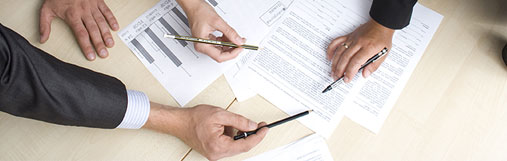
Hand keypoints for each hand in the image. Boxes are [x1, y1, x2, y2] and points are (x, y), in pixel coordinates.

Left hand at [39, 0, 118, 60]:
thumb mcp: (46, 10)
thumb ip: (44, 25)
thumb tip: (42, 39)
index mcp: (72, 15)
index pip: (81, 34)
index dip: (87, 46)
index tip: (91, 56)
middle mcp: (83, 11)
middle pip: (93, 30)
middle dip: (99, 43)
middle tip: (104, 54)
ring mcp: (92, 6)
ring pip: (101, 22)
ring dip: (106, 34)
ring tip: (110, 44)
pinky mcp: (98, 1)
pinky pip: (106, 11)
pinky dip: (111, 19)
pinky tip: (115, 28)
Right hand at [144, 103, 267, 160]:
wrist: (179, 122)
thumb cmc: (194, 118)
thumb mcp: (220, 114)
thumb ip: (239, 121)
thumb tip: (252, 126)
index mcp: (219, 146)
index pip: (246, 145)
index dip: (258, 136)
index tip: (265, 129)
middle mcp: (217, 154)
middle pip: (241, 146)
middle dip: (249, 134)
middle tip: (258, 125)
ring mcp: (215, 154)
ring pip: (235, 145)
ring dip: (237, 134)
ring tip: (227, 122)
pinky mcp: (214, 151)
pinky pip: (228, 144)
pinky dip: (230, 135)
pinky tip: (224, 127)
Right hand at [177, 0, 244, 62]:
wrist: (193, 6)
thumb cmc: (199, 12)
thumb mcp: (217, 22)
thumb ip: (230, 32)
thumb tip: (238, 41)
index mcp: (202, 45)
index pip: (219, 56)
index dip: (232, 53)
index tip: (240, 48)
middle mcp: (202, 46)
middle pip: (221, 55)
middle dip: (232, 49)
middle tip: (241, 44)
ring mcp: (205, 44)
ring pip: (221, 50)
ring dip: (230, 45)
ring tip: (237, 39)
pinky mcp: (208, 40)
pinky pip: (219, 44)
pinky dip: (226, 41)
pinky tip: (230, 36)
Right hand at [326, 19, 393, 82]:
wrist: (381, 24)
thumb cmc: (382, 38)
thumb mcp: (384, 53)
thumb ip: (374, 65)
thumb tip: (365, 75)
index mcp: (368, 48)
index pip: (356, 62)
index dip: (350, 72)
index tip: (347, 79)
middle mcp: (358, 43)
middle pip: (345, 58)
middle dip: (340, 70)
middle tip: (337, 78)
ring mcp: (352, 39)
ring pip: (339, 52)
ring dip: (334, 63)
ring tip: (333, 72)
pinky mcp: (348, 36)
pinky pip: (336, 42)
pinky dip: (330, 50)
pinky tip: (329, 58)